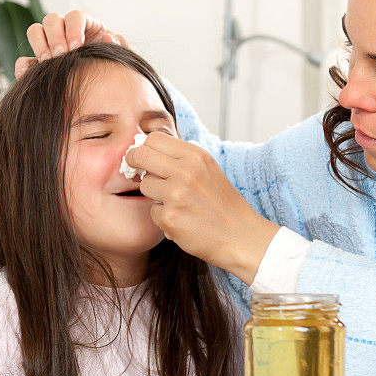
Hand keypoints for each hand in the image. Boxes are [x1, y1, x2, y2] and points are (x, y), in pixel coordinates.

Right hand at [14, 10, 135, 78]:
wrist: (106, 89)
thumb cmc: (114, 66)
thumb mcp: (123, 56)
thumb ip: (121, 45)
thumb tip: (110, 36)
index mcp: (86, 26)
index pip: (75, 16)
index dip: (73, 28)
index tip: (76, 45)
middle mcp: (65, 31)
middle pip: (51, 19)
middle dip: (55, 36)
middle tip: (61, 54)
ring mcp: (50, 45)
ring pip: (35, 31)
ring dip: (39, 44)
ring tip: (48, 62)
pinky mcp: (40, 63)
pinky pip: (25, 60)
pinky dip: (24, 66)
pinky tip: (30, 75)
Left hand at [126, 133, 279, 285]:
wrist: (240, 236)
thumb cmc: (223, 204)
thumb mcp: (209, 170)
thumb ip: (182, 159)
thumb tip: (149, 149)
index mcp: (196, 156)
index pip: (154, 139)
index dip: (143, 147)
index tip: (142, 157)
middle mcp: (185, 171)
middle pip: (141, 155)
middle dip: (134, 162)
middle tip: (137, 171)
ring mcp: (176, 195)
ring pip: (145, 185)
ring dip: (154, 195)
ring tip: (176, 203)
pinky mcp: (170, 217)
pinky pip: (152, 212)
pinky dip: (164, 218)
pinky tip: (182, 220)